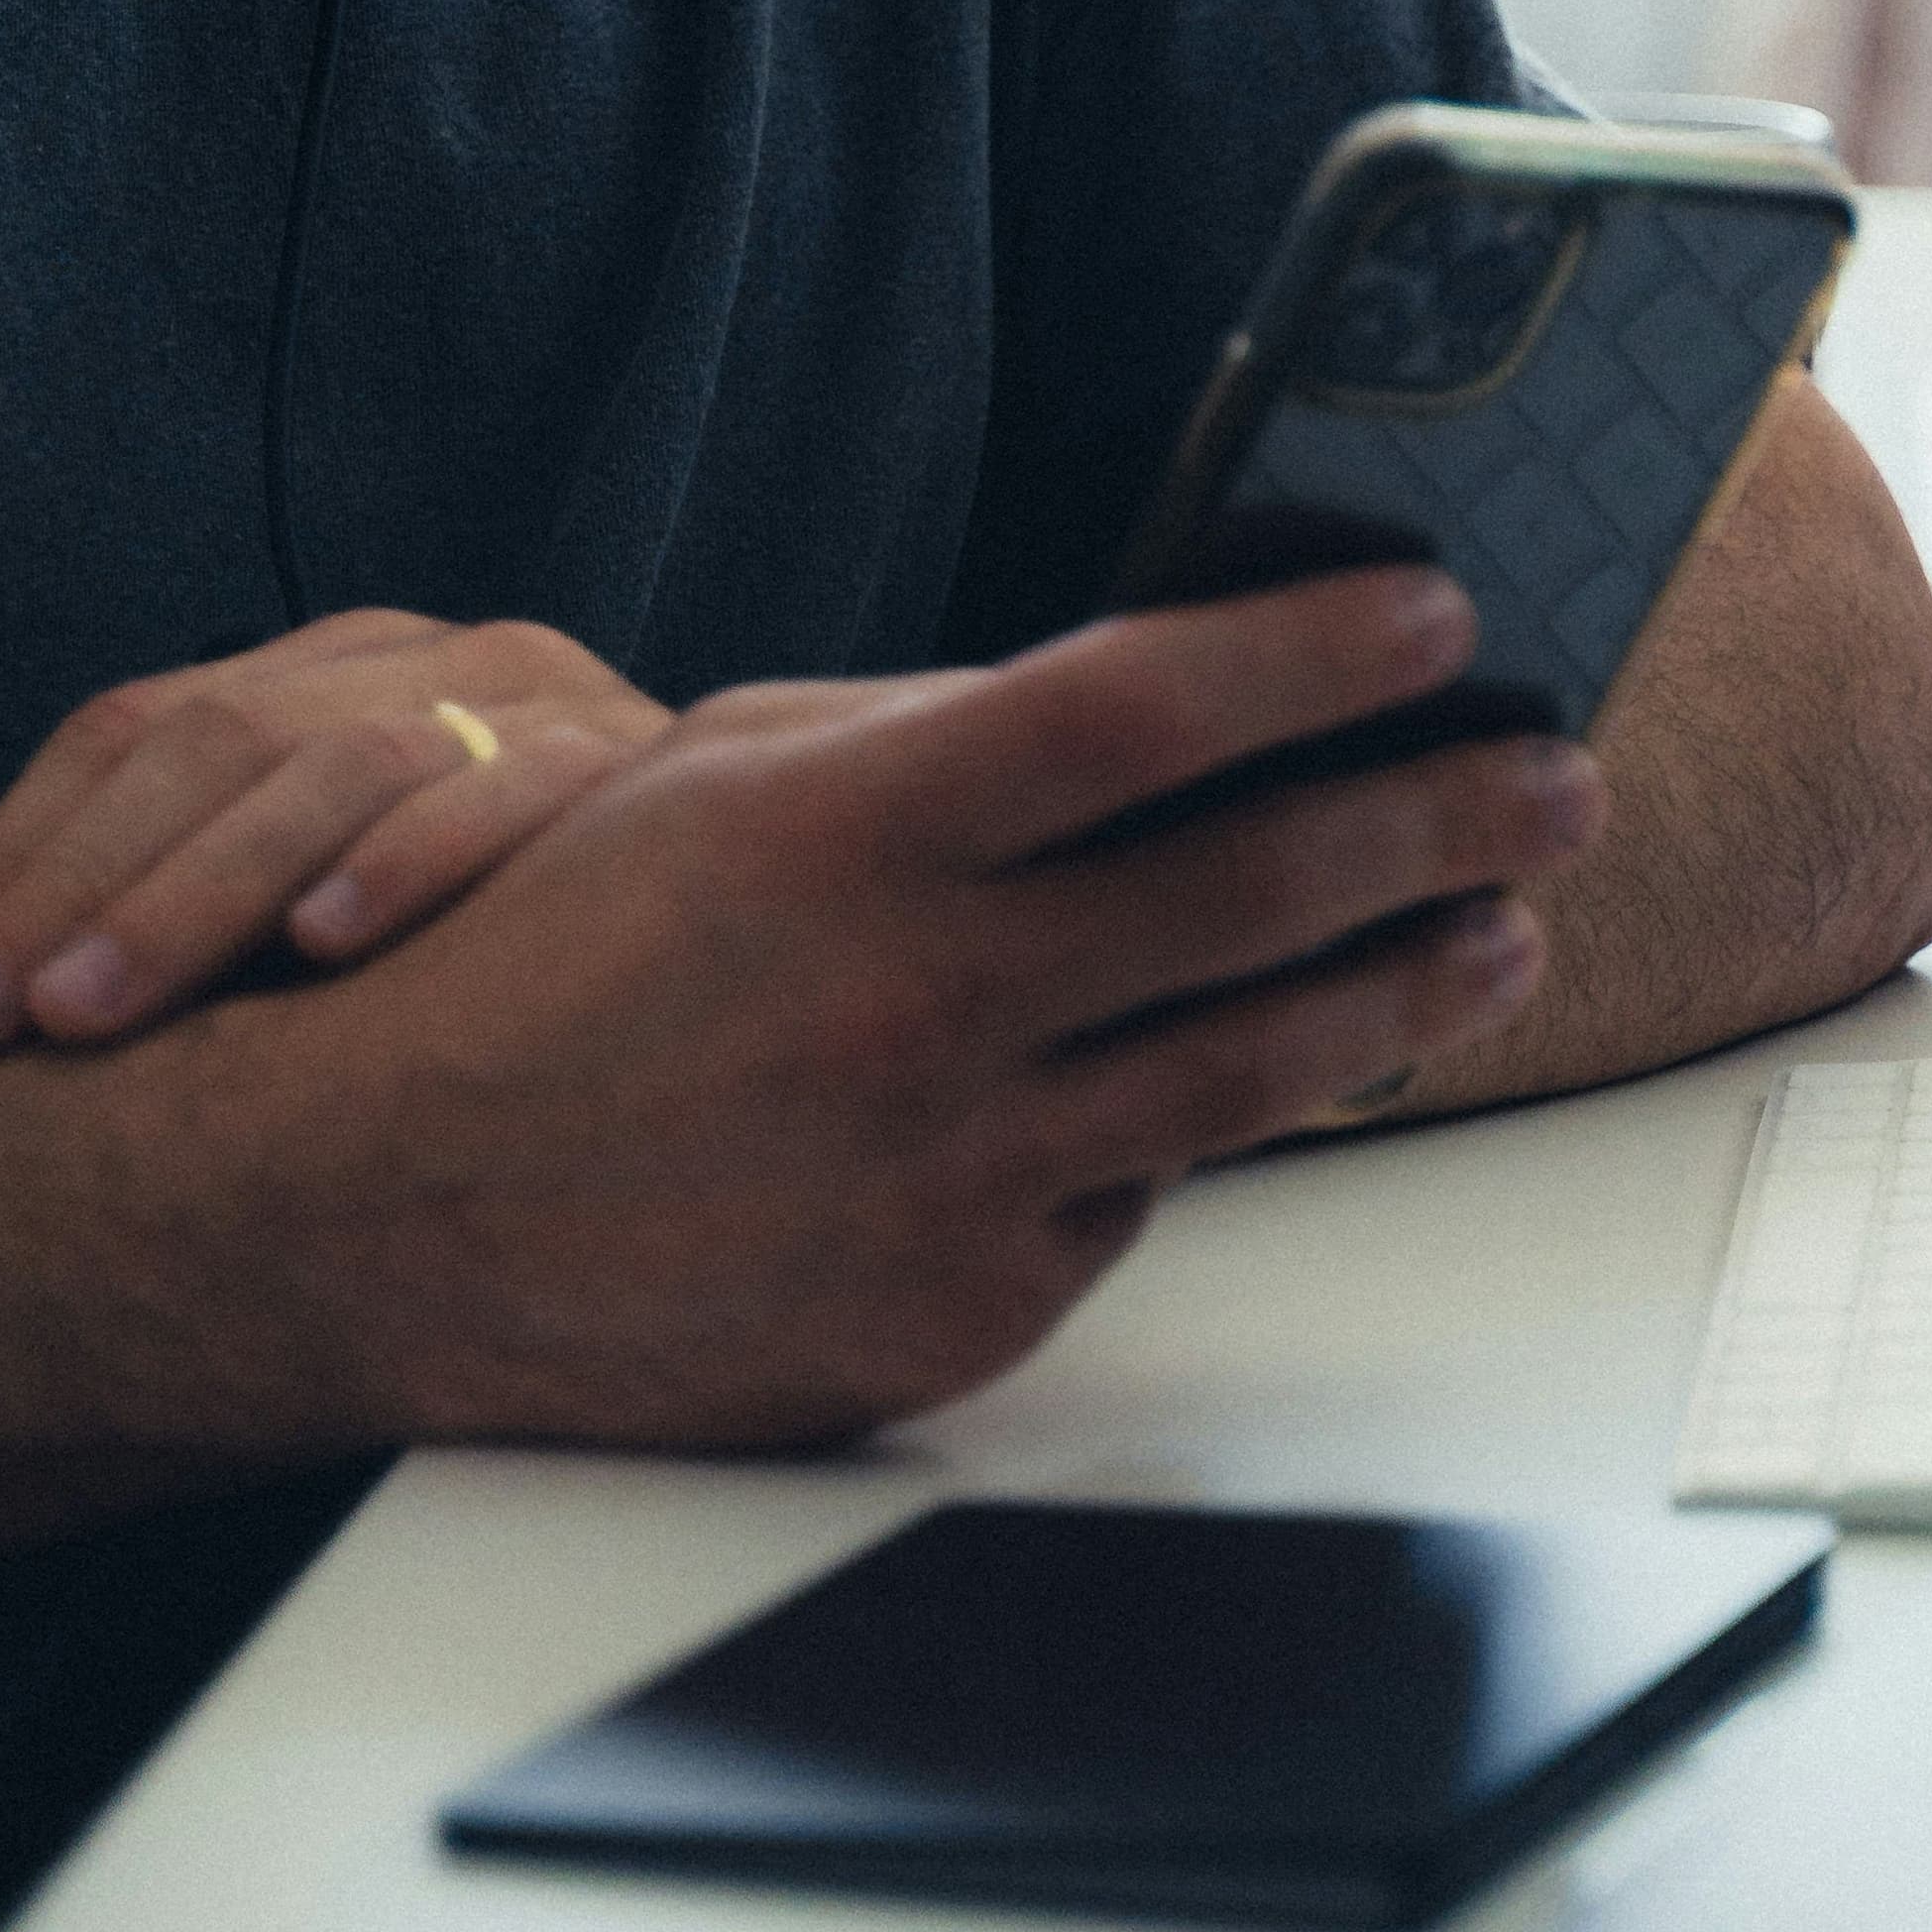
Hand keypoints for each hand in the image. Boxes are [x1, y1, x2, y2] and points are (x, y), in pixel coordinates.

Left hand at [0, 609, 669, 1049]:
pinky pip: (509, 794)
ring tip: (86, 1015)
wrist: (761, 900)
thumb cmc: (492, 948)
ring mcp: (530, 696)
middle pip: (207, 743)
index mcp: (325, 673)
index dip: (7, 857)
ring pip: (330, 766)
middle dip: (68, 892)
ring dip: (193, 897)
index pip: (128, 729)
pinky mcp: (631, 764)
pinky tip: (327, 943)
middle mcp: (419, 657)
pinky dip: (411, 859)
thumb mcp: (324, 909)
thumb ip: (198, 916)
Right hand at [156, 563, 1602, 1457]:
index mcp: (849, 833)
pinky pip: (1123, 1205)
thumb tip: (1124, 709)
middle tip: (1558, 775)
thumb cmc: (527, 969)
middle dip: (1438, 820)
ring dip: (1405, 986)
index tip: (1438, 614)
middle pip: (1250, 890)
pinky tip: (1247, 1077)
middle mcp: (919, 1002)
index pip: (1141, 710)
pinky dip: (1189, 1132)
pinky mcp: (953, 1316)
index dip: (1310, 654)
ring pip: (1247, 1067)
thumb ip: (916, 740)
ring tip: (1502, 927)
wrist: (373, 1218)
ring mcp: (947, 1176)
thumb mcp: (706, 781)